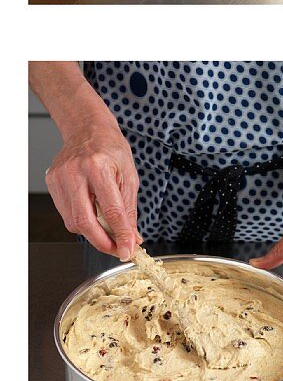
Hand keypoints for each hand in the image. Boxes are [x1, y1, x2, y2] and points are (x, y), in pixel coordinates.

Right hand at [45, 119, 140, 259]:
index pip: (110, 209)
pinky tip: (93, 214)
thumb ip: (130, 209)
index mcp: (99, 167)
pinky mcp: (51, 183)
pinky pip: (66, 213)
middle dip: (101, 242)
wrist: (88, 131)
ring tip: (109, 231)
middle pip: (84, 221)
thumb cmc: (112, 150)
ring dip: (93, 233)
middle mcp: (75, 172)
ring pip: (73, 221)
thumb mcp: (129, 176)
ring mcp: (59, 178)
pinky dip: (82, 220)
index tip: (127, 250)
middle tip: (116, 249)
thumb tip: (132, 237)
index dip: (120, 234)